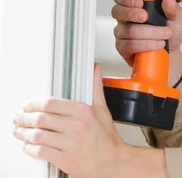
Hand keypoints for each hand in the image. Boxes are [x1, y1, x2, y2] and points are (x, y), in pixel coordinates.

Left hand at [13, 64, 132, 177]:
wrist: (112, 162)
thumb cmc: (107, 138)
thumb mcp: (103, 110)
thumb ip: (95, 88)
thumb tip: (94, 69)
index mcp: (84, 112)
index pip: (51, 104)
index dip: (34, 104)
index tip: (28, 105)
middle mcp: (77, 127)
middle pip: (41, 119)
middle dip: (25, 118)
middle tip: (20, 118)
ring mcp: (70, 144)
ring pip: (37, 135)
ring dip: (23, 133)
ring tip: (19, 132)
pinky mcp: (64, 159)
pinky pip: (40, 151)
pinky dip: (30, 148)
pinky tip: (28, 146)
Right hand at [111, 0, 181, 66]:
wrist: (170, 50)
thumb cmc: (169, 30)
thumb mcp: (176, 18)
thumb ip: (173, 9)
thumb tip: (168, 0)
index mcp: (134, 5)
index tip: (140, 2)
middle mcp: (125, 17)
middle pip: (117, 11)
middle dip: (132, 13)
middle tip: (146, 17)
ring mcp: (122, 33)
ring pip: (128, 31)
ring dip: (149, 33)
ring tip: (165, 34)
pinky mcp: (123, 48)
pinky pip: (129, 45)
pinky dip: (146, 44)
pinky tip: (158, 44)